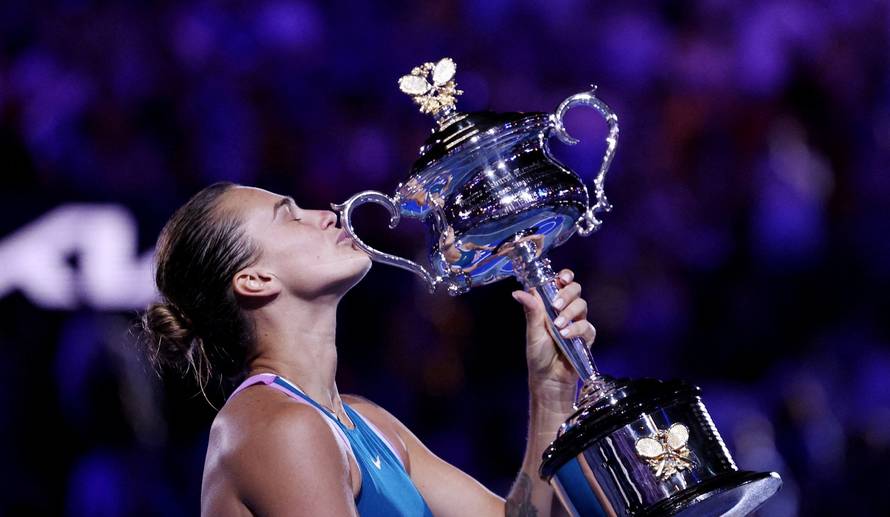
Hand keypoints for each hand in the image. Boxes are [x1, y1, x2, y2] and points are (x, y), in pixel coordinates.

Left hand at [512, 269, 595, 392]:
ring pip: (582, 305)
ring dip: (569, 313)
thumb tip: (518, 292)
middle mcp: (566, 310)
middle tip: (556, 305)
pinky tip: (565, 336)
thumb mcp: (532, 331)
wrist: (548, 378)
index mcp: (551, 305)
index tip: (562, 278)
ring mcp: (578, 322)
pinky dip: (576, 330)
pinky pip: (587, 326)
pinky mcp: (586, 337)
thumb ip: (531, 310)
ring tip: (558, 326)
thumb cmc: (538, 354)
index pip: (562, 283)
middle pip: (575, 290)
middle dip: (567, 294)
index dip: (565, 276)